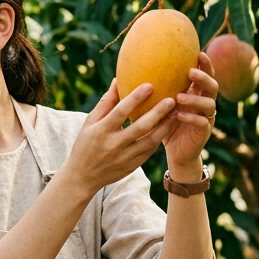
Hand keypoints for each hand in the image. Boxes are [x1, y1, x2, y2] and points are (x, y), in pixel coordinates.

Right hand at [60, 80, 177, 196]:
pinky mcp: (132, 166)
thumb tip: (117, 81)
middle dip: (158, 113)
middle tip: (171, 100)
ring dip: (165, 127)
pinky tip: (166, 127)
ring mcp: (124, 157)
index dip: (135, 98)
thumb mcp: (89, 123)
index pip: (120, 112)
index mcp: (101, 131)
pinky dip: (159, 138)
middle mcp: (114, 144)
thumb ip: (105, 103)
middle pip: (140, 127)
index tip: (149, 85)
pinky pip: (150, 151)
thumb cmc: (85, 144)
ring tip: (175, 113)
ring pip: (150, 141)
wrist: (82, 177)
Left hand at [162, 53, 217, 176]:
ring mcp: (207, 117)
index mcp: (196, 93)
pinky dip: (191, 117)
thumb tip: (124, 74)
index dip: (204, 64)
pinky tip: (179, 115)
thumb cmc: (163, 124)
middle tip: (190, 72)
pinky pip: (202, 123)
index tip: (197, 52)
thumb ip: (152, 90)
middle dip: (203, 77)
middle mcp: (204, 103)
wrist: (176, 152)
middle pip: (212, 86)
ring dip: (195, 99)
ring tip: (179, 96)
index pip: (204, 74)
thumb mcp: (157, 105)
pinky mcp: (204, 132)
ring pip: (209, 104)